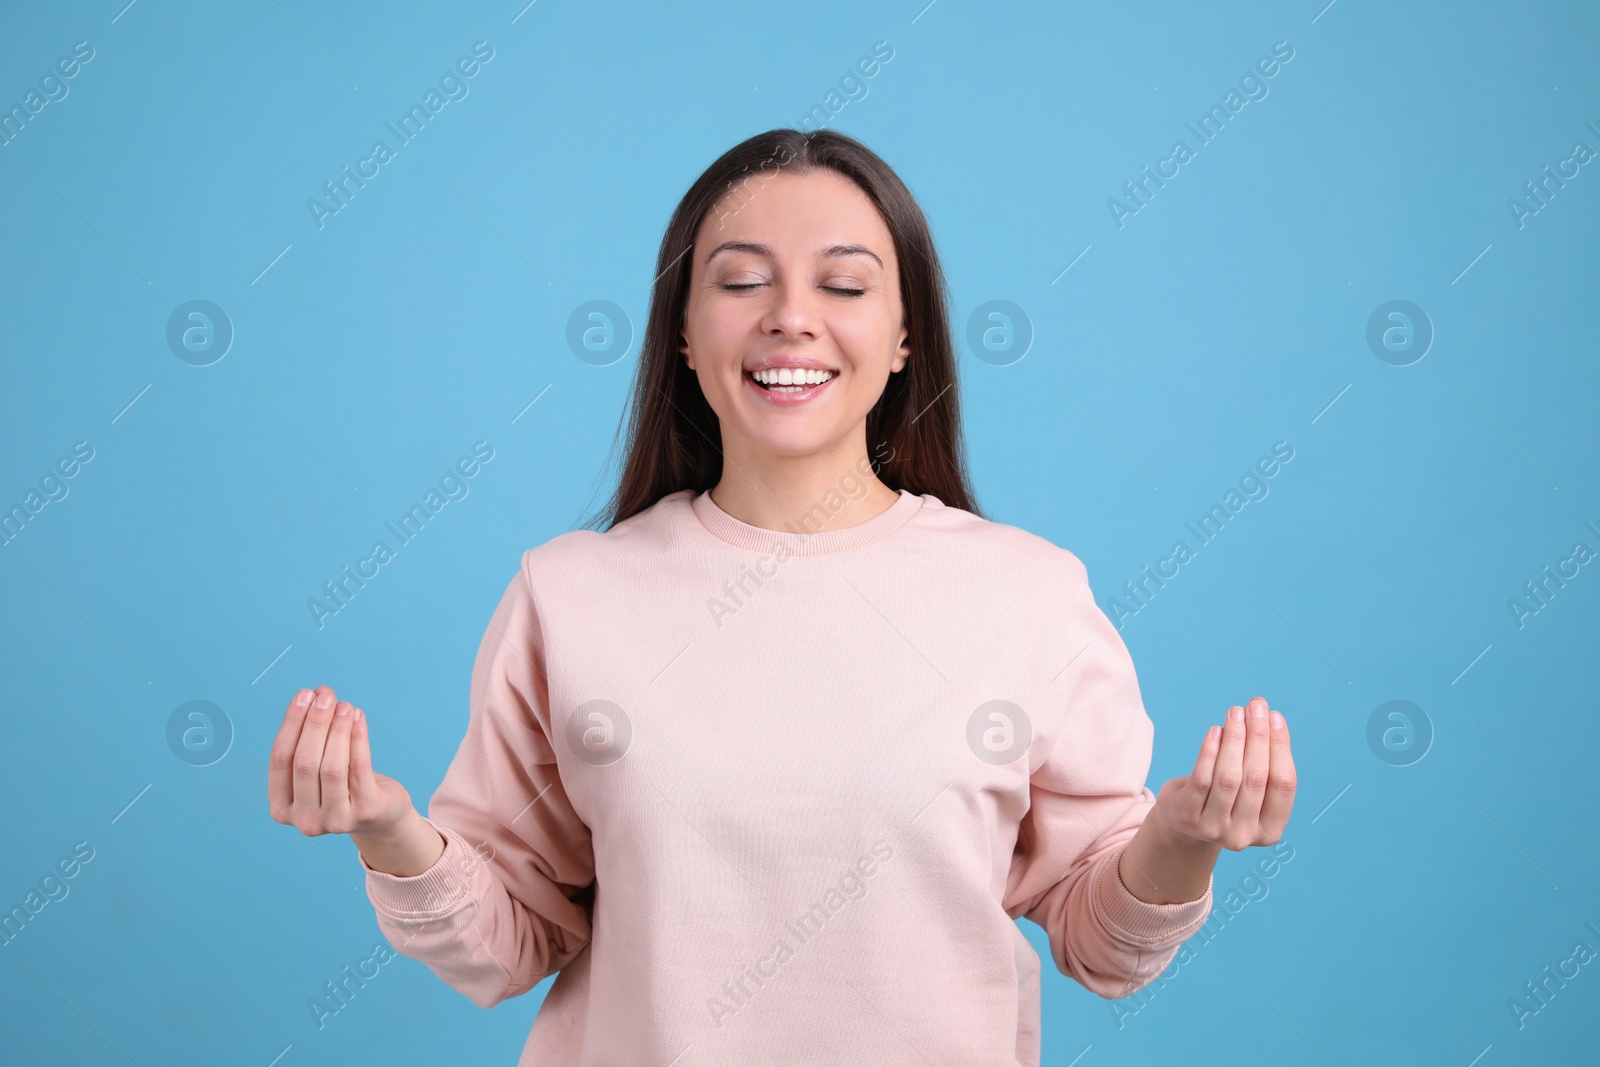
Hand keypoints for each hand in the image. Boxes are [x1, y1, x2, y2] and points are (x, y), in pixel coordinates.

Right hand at [267, 685, 413, 837]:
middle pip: (304, 763)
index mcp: (281, 808)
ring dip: (337, 729)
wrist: (379, 814)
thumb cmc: (342, 784)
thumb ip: (309, 737)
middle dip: (314, 724)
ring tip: (344, 705)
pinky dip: (358, 738)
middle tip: (325, 696)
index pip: (280, 759)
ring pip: (332, 767)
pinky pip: (359, 768)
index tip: (304, 695)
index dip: (291, 724)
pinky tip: (359, 717)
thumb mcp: (318, 766)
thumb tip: (315, 695)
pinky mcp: (365, 812)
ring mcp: (335, 821)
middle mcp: (304, 820)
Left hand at [1150, 696, 1295, 850]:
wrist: (1185, 824)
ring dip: (1234, 739)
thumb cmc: (1227, 798)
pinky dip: (1210, 751)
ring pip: (1229, 777)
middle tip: (1256, 706)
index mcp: (1270, 831)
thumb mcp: (1250, 790)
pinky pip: (1202, 778)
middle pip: (1256, 778)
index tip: (1275, 716)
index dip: (1280, 747)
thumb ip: (1262, 762)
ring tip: (1235, 712)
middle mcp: (1243, 835)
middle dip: (1258, 737)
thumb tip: (1267, 715)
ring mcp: (1213, 829)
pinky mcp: (1187, 816)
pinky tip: (1215, 730)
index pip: (1283, 784)